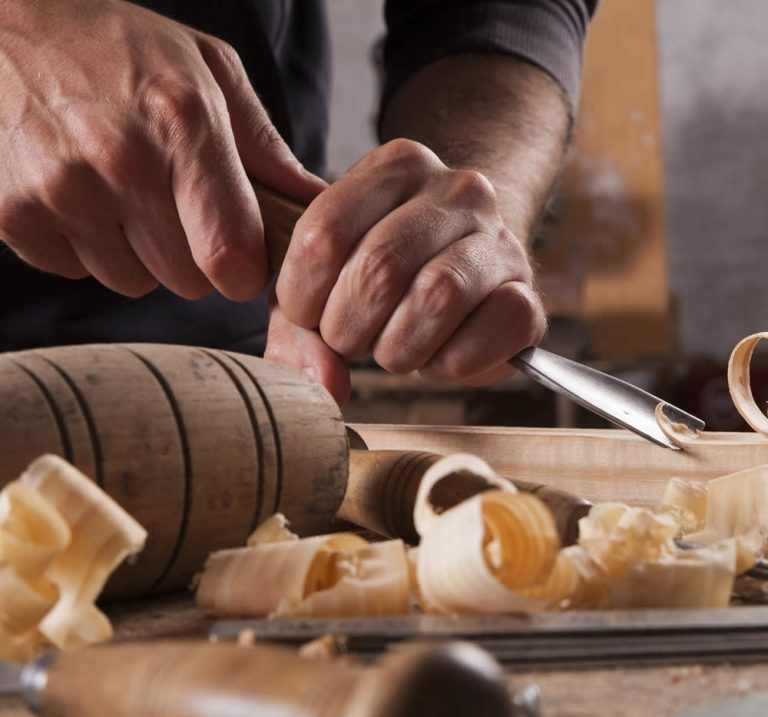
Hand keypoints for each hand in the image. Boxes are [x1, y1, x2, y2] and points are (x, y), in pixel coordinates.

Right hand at [0, 0, 323, 298]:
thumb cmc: (114, 47)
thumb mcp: (206, 72)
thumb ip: (265, 147)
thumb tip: (316, 204)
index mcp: (182, 122)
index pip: (231, 256)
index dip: (244, 271)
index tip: (240, 259)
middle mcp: (120, 162)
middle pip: (188, 281)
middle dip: (192, 258)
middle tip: (174, 207)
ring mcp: (60, 192)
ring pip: (133, 282)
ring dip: (138, 254)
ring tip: (120, 193)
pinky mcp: (13, 216)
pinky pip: (78, 272)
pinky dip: (86, 247)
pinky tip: (78, 195)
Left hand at [266, 139, 545, 403]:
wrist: (467, 269)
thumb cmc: (385, 276)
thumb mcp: (325, 281)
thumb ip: (299, 328)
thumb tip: (321, 385)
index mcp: (397, 166)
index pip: (325, 233)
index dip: (303, 295)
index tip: (310, 315)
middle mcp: (457, 189)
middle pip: (380, 268)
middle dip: (349, 328)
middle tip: (351, 341)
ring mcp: (500, 238)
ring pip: (437, 297)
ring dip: (398, 348)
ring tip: (393, 350)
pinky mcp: (530, 294)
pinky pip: (492, 330)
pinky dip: (452, 362)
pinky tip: (438, 358)